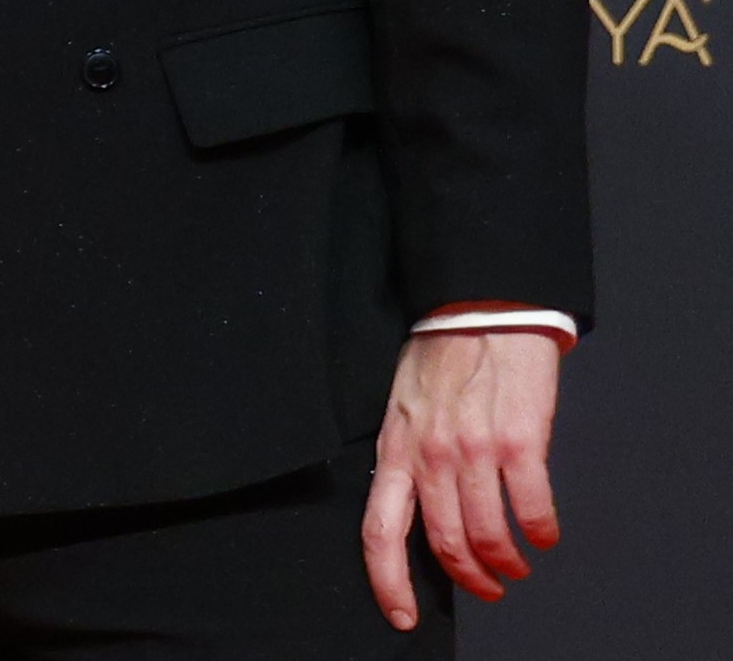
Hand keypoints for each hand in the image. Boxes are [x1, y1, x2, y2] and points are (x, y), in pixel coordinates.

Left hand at [364, 327, 564, 628]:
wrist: (481, 310)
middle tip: (488, 589)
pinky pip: (530, 506)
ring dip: (506, 561)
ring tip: (518, 565)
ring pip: (487, 533)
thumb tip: (417, 503)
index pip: (379, 530)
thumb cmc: (441, 357)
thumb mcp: (402, 408)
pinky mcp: (518, 442)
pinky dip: (540, 531)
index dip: (387, 580)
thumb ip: (408, 456)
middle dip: (468, 579)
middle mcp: (429, 456)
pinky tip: (545, 535)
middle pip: (443, 543)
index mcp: (395, 450)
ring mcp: (473, 450)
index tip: (402, 614)